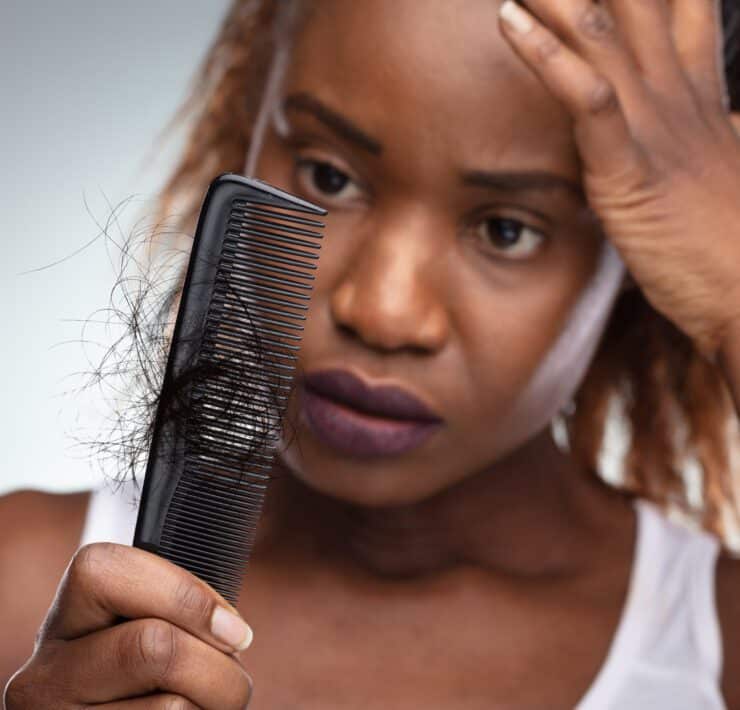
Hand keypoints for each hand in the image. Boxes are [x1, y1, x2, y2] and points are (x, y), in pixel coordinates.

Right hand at [3, 542, 252, 708]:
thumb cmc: (150, 672)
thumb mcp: (149, 625)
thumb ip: (176, 608)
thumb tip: (232, 632)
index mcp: (67, 617)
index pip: (112, 573)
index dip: (189, 597)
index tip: (236, 631)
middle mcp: (45, 674)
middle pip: (152, 646)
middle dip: (218, 666)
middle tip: (236, 682)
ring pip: (169, 707)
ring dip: (213, 705)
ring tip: (211, 704)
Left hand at [498, 0, 739, 358]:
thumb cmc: (730, 238)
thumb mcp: (720, 166)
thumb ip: (710, 125)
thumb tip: (720, 107)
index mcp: (698, 90)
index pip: (679, 1)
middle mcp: (678, 92)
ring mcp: (656, 126)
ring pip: (601, 32)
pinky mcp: (630, 167)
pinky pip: (587, 97)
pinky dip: (546, 58)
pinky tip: (509, 22)